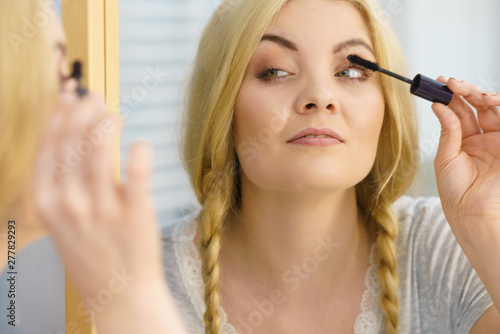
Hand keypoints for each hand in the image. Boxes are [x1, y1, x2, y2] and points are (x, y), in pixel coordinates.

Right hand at [32, 91, 190, 333]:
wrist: (118, 294)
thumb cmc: (93, 253)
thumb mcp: (62, 221)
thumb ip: (63, 183)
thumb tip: (74, 138)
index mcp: (46, 201)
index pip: (48, 144)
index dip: (61, 113)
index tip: (73, 95)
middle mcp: (68, 202)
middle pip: (71, 139)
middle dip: (84, 110)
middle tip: (99, 100)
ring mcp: (101, 208)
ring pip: (98, 148)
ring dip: (108, 123)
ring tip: (117, 117)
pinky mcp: (134, 213)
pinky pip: (137, 169)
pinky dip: (139, 150)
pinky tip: (140, 144)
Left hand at [432, 77, 499, 242]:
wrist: (473, 212)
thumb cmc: (456, 191)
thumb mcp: (446, 158)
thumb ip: (448, 131)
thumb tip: (440, 106)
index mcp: (463, 141)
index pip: (458, 112)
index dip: (450, 97)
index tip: (439, 84)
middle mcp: (482, 138)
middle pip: (476, 106)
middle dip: (464, 91)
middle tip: (451, 83)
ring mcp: (498, 140)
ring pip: (493, 110)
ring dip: (481, 96)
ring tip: (468, 91)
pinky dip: (498, 107)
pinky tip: (488, 101)